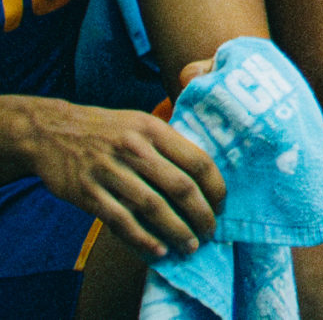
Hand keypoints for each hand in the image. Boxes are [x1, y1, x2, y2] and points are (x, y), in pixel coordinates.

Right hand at [3, 96, 222, 258]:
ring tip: (190, 246)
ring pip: (152, 207)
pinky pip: (120, 221)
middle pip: (179, 187)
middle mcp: (134, 149)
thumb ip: (169, 143)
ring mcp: (109, 171)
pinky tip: (158, 249)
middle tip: (210, 232)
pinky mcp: (87, 193)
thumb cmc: (106, 130)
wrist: (51, 132)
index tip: (221, 206)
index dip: (215, 187)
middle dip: (200, 214)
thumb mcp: (140, 122)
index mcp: (153, 129)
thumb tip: (203, 173)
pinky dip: (142, 238)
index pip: (197, 160)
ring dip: (176, 231)